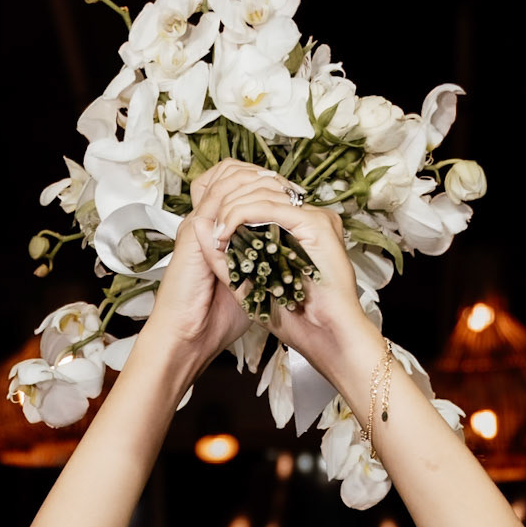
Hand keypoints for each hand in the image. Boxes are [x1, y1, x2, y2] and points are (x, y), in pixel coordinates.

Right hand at [139, 162, 278, 372]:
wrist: (189, 338)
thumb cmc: (216, 321)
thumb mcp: (250, 287)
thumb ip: (263, 266)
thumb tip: (292, 255)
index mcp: (215, 234)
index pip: (237, 188)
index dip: (266, 185)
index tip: (296, 195)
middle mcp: (204, 224)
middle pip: (230, 174)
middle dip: (264, 176)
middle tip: (291, 186)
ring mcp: (196, 225)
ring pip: (225, 178)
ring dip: (256, 179)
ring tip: (282, 188)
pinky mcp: (193, 234)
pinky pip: (217, 197)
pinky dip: (243, 194)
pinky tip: (266, 201)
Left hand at [194, 180, 376, 383]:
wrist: (324, 338)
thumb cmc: (295, 319)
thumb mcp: (248, 284)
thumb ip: (225, 257)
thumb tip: (201, 224)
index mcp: (298, 228)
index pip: (260, 198)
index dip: (231, 205)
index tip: (212, 231)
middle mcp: (308, 218)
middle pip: (260, 188)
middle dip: (227, 203)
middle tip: (210, 231)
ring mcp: (314, 218)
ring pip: (262, 193)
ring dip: (231, 208)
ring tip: (216, 234)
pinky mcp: (316, 223)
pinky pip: (270, 207)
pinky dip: (242, 213)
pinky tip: (226, 230)